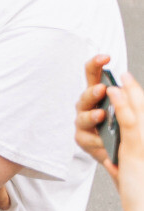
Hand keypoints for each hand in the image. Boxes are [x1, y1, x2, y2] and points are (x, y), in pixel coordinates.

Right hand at [78, 55, 143, 179]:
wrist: (120, 152)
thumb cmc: (122, 126)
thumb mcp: (127, 107)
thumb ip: (128, 95)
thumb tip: (127, 78)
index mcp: (98, 93)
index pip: (93, 74)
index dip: (96, 64)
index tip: (105, 57)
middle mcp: (87, 105)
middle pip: (86, 94)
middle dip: (93, 92)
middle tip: (102, 89)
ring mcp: (83, 121)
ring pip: (83, 117)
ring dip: (92, 116)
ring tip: (101, 115)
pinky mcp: (82, 139)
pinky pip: (86, 138)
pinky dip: (96, 140)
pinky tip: (104, 142)